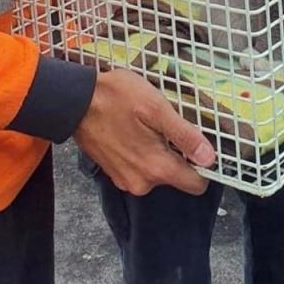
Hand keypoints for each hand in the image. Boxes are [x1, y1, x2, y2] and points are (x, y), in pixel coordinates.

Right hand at [73, 68, 215, 195]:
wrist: (73, 101)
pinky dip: (140, 152)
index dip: (203, 164)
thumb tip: (209, 158)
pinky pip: (139, 168)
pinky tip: (131, 130)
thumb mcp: (156, 108)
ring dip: (157, 151)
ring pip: (156, 170)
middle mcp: (142, 183)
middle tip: (164, 123)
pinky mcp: (114, 173)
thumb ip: (184, 135)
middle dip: (176, 152)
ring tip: (145, 124)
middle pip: (175, 175)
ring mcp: (125, 180)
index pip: (196, 184)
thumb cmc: (116, 98)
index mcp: (156, 168)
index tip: (197, 142)